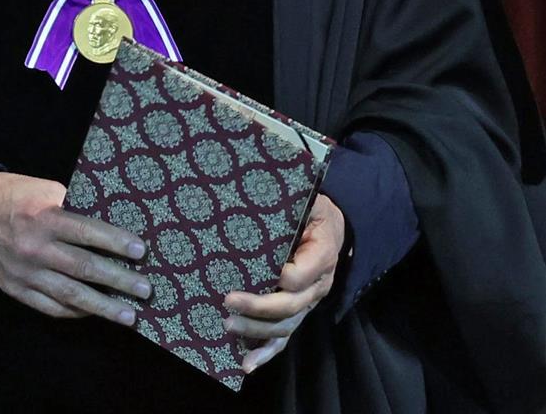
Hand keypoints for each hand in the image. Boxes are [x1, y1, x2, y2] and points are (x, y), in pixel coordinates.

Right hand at [0, 171, 149, 323]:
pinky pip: (50, 307)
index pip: (87, 232)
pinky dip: (75, 312)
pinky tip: (94, 312)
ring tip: (129, 315)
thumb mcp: (42, 188)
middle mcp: (34, 248)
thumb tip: (107, 220)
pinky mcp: (15, 289)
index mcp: (42, 217)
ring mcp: (24, 273)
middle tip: (145, 289)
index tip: (141, 251)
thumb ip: (72, 204)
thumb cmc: (11, 194)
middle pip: (83, 269)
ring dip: (102, 307)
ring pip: (70, 296)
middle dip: (118, 281)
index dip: (116, 243)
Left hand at [223, 193, 344, 373]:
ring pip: (285, 326)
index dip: (282, 277)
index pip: (301, 275)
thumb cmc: (315, 213)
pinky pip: (284, 338)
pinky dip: (266, 353)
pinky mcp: (297, 313)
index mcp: (322, 255)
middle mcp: (318, 285)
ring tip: (228, 325)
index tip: (256, 267)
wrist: (332, 230)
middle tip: (228, 300)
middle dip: (258, 306)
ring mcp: (308, 303)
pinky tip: (246, 364)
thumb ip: (297, 203)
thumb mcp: (312, 201)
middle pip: (290, 305)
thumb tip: (270, 195)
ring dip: (256, 331)